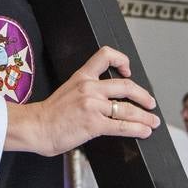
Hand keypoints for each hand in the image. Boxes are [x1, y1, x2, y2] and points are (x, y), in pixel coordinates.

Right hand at [4, 46, 157, 155]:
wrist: (36, 127)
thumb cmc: (49, 114)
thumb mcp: (68, 91)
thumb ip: (87, 91)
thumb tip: (106, 101)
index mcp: (82, 77)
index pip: (105, 55)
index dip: (121, 60)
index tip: (127, 70)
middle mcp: (89, 88)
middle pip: (126, 86)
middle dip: (143, 96)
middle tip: (150, 103)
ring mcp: (93, 105)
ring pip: (128, 109)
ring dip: (145, 117)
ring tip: (152, 122)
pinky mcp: (94, 124)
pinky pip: (122, 126)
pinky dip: (138, 129)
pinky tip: (143, 131)